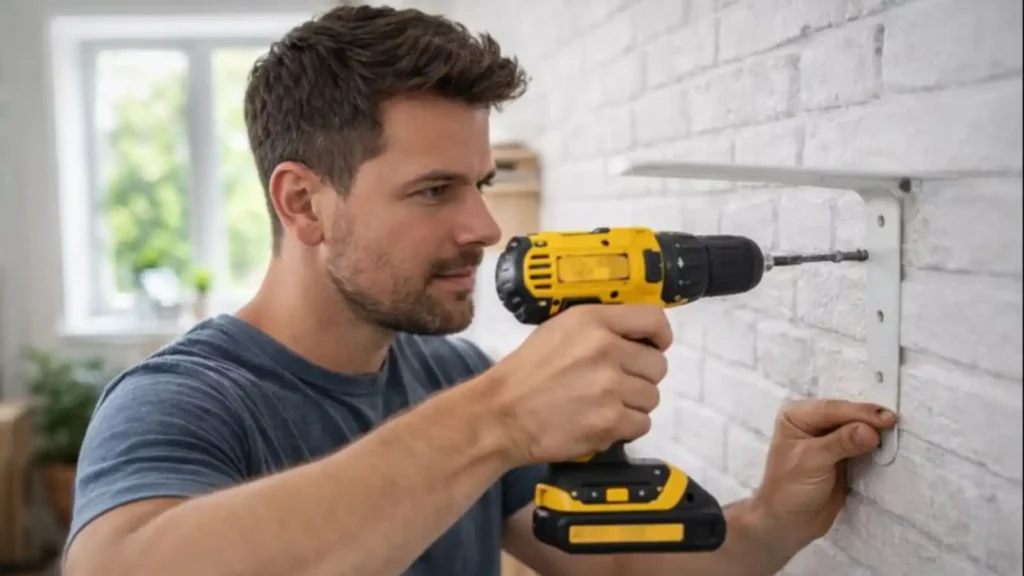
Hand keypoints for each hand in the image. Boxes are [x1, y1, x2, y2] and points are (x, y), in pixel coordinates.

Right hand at [487, 304, 672, 465]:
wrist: (500, 415)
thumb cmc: (527, 373)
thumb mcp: (558, 331)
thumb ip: (599, 328)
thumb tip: (637, 336)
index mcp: (592, 321)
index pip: (653, 320)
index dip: (660, 336)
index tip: (654, 346)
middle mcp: (605, 349)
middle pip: (657, 365)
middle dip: (641, 377)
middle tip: (616, 384)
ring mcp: (610, 387)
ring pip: (652, 397)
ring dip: (633, 404)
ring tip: (604, 405)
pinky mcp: (609, 422)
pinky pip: (642, 424)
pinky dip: (625, 427)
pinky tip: (601, 422)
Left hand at [748, 399, 898, 555]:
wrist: (790, 522)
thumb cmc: (791, 489)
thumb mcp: (813, 462)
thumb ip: (841, 443)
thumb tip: (871, 431)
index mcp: (797, 415)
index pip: (832, 409)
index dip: (860, 413)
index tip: (887, 419)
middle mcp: (811, 421)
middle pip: (846, 414)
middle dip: (869, 418)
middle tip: (895, 422)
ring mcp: (827, 437)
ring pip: (855, 427)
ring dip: (874, 429)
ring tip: (896, 429)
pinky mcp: (841, 454)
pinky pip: (861, 443)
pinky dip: (874, 443)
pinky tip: (888, 442)